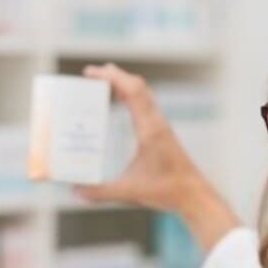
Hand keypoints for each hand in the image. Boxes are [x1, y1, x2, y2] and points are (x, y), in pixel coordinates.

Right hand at [75, 62, 240, 250]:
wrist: (193, 195)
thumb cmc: (167, 191)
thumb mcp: (129, 192)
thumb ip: (100, 192)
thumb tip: (74, 190)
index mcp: (149, 129)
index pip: (132, 91)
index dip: (111, 77)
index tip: (90, 73)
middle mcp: (156, 122)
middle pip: (137, 85)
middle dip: (113, 75)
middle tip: (90, 73)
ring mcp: (161, 125)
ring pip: (143, 92)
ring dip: (123, 82)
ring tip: (102, 81)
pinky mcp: (162, 131)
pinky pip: (146, 103)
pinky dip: (131, 94)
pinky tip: (121, 100)